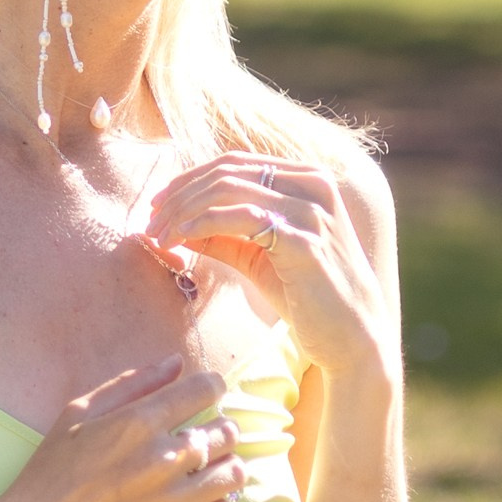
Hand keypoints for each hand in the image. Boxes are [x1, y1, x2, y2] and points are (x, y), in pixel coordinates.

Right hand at [0, 356, 247, 501]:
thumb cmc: (49, 475)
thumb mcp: (77, 414)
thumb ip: (131, 383)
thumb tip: (176, 362)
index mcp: (138, 422)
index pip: (206, 389)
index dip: (212, 388)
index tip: (206, 396)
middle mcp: (164, 459)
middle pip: (226, 432)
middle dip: (218, 430)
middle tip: (200, 440)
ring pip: (233, 474)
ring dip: (223, 468)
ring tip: (204, 473)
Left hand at [140, 155, 398, 384]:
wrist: (352, 338)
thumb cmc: (307, 296)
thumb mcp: (260, 257)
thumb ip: (224, 235)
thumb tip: (176, 223)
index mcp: (308, 179)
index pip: (234, 163)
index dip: (188, 180)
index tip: (156, 204)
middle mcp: (314, 185)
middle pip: (227, 172)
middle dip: (179, 195)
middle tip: (149, 221)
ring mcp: (312, 211)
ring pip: (228, 191)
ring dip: (183, 211)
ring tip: (158, 235)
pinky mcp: (305, 240)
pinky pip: (241, 219)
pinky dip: (203, 224)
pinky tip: (182, 240)